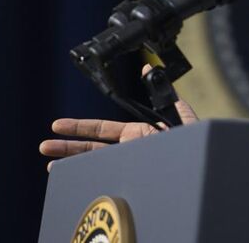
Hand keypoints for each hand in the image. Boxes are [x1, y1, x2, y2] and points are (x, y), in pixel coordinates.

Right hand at [38, 65, 198, 171]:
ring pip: (96, 164)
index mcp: (139, 134)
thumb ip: (165, 94)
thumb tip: (150, 69)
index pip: (103, 130)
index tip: (59, 125)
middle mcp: (131, 150)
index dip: (81, 127)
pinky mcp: (134, 176)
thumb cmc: (195, 143)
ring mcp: (131, 164)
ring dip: (72, 163)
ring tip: (49, 164)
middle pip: (92, 148)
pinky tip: (70, 179)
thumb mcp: (181, 115)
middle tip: (44, 146)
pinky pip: (107, 176)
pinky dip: (88, 178)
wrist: (204, 164)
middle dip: (68, 146)